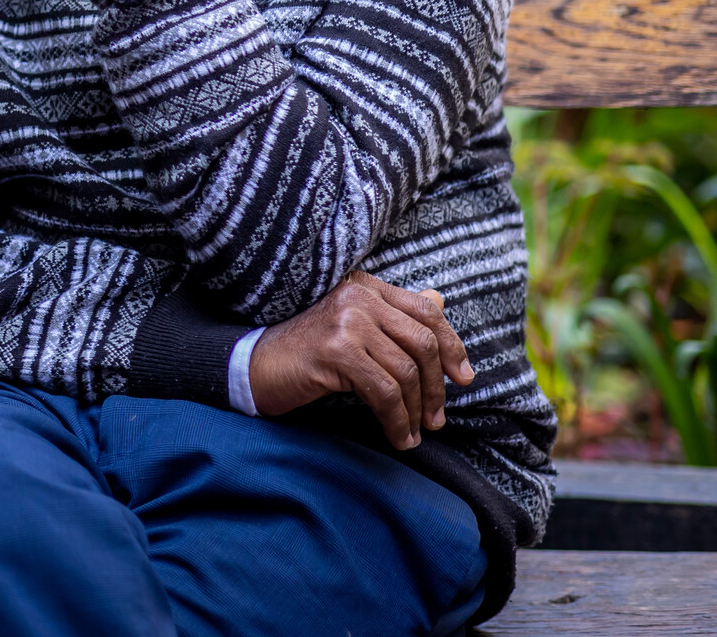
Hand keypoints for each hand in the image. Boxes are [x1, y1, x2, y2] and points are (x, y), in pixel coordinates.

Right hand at [247, 271, 474, 449]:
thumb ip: (394, 314)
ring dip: (416, 411)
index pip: (426, 311)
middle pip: (422, 342)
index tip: (464, 378)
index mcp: (364, 286)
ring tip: (414, 434)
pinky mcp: (336, 351)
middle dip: (436, 387)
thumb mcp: (353, 327)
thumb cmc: (306, 351)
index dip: (452, 346)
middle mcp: (357, 296)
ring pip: (405, 372)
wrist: (256, 366)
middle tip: (436, 419)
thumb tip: (438, 300)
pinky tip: (396, 435)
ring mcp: (346, 321)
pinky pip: (383, 392)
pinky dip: (396, 420)